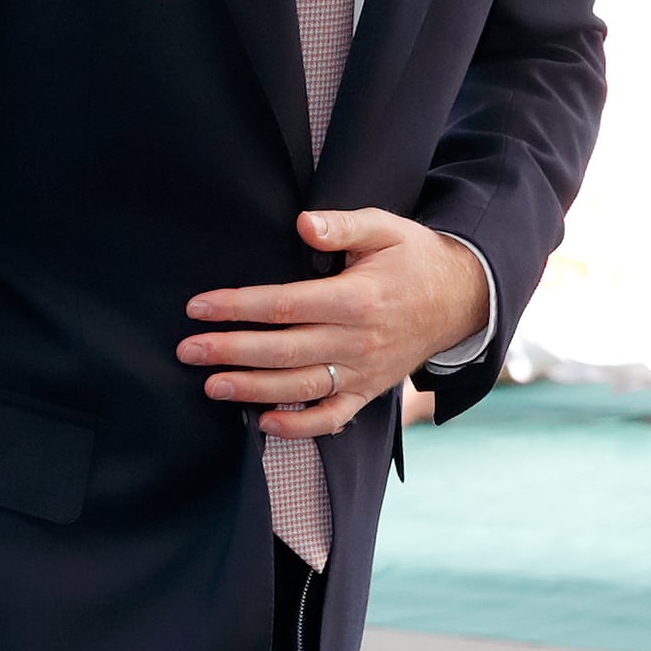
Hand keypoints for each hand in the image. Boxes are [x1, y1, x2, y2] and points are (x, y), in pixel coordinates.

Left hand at [178, 209, 489, 438]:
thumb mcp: (385, 228)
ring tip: (211, 386)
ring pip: (302, 387)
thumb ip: (342, 225)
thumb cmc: (414, 258)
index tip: (198, 307)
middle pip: (285, 350)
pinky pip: (335, 417)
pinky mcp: (370, 390)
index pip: (285, 305)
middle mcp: (359, 340)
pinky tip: (265, 424)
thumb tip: (304, 224)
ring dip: (254, 390)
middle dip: (231, 351)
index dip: (238, 307)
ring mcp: (365, 371)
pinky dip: (301, 426)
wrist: (463, 299)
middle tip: (187, 351)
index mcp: (357, 298)